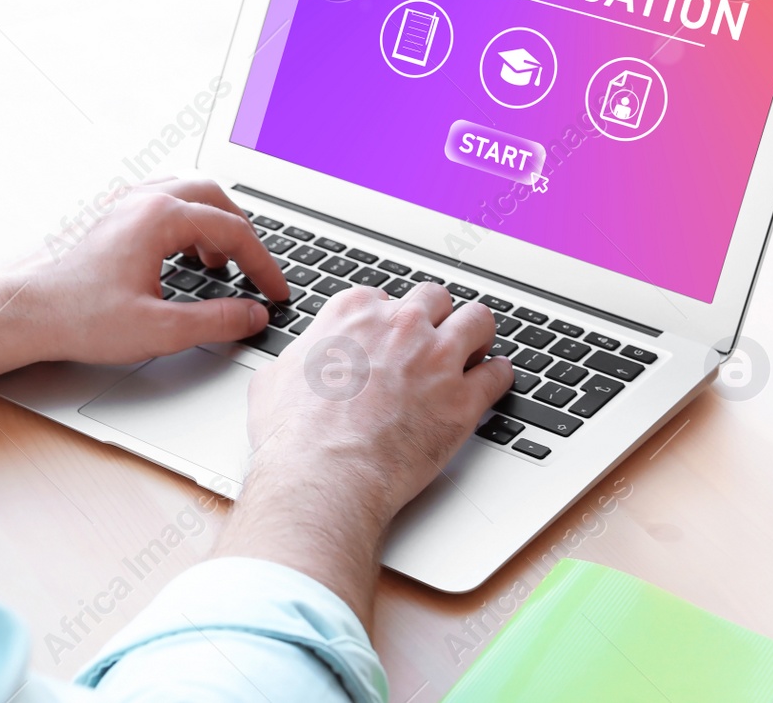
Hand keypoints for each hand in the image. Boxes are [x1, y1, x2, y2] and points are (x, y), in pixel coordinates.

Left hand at [0, 178, 288, 413]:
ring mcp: (122, 203)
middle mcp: (142, 198)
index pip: (234, 231)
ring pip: (187, 193)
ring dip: (213, 224)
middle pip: (215, 196)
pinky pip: (161, 202)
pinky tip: (180, 257)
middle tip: (255, 271)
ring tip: (220, 265)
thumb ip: (215, 321)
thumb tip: (253, 316)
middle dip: (243, 233)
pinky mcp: (107, 215)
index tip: (276, 292)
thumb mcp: (158, 329)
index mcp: (160, 217)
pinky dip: (185, 223)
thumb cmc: (76, 316)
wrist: (22, 309)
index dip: (263, 265)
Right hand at [212, 284, 511, 626]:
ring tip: (474, 351)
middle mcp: (399, 325)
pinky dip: (497, 377)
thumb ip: (298, 358)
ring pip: (478, 321)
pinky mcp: (463, 399)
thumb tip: (297, 364)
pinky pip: (498, 374)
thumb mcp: (274, 378)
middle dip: (435, 317)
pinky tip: (492, 381)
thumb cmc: (294, 434)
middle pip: (434, 299)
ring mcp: (436, 359)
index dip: (388, 319)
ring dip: (476, 335)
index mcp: (353, 313)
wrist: (324, 474)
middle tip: (433, 339)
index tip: (390, 335)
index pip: (384, 297)